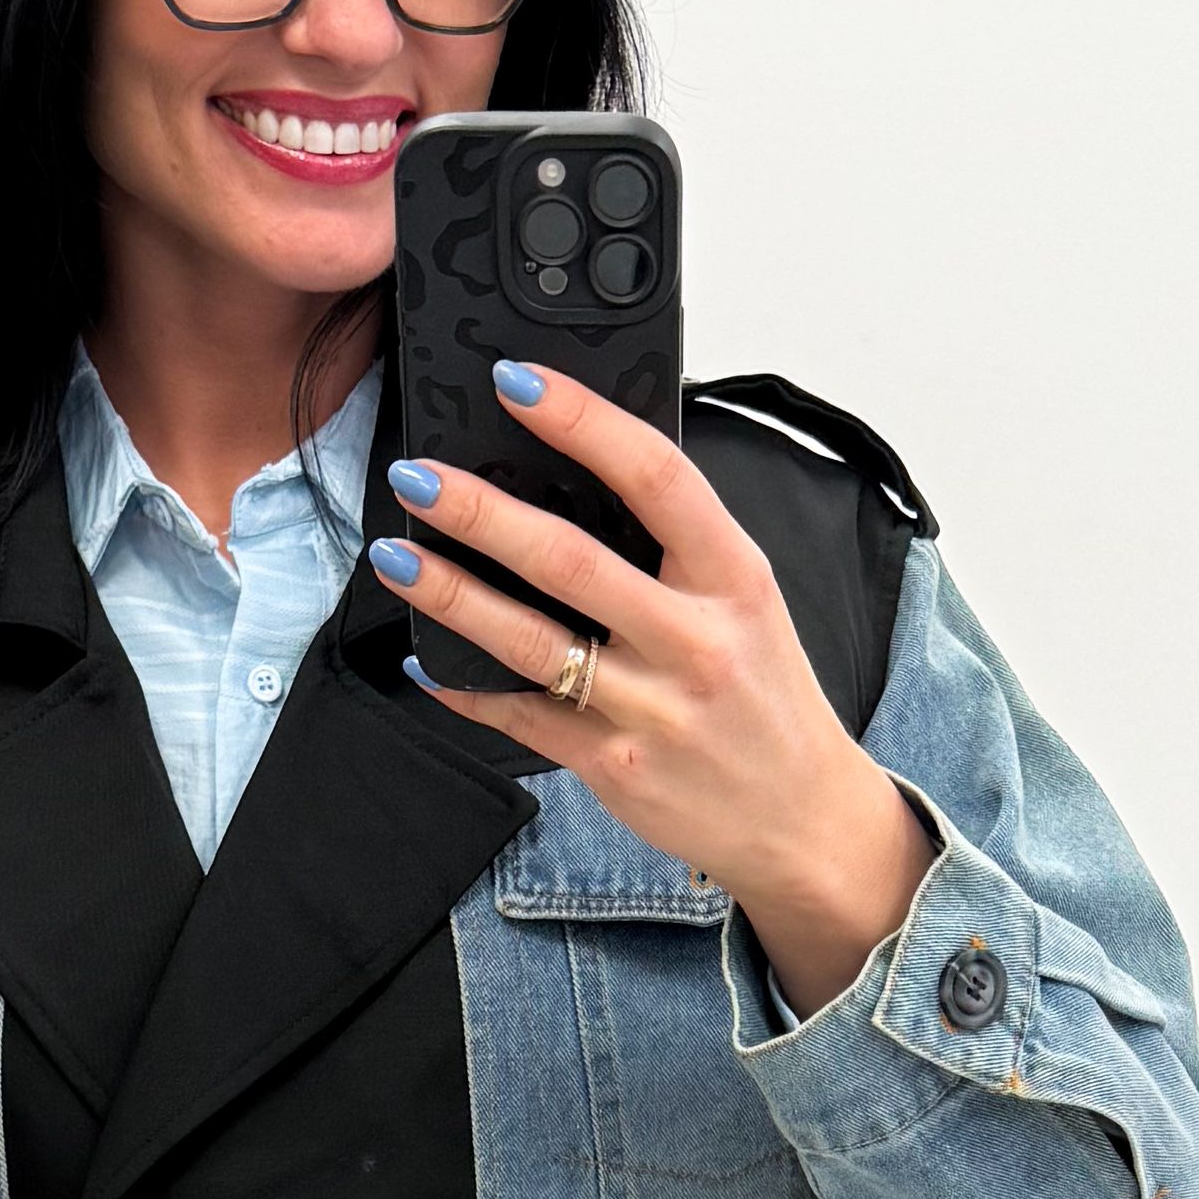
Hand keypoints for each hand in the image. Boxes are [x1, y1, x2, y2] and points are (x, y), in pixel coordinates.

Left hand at [368, 363, 934, 1017]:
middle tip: (419, 474)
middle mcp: (694, 641)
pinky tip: (426, 659)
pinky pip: (519, 718)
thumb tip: (579, 472)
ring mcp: (650, 709)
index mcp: (734, 579)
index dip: (581, 420)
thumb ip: (679, 545)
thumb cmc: (767, 695)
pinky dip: (464, 686)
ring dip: (451, 595)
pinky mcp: (612, 765)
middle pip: (571, 561)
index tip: (517, 382)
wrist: (803, 816)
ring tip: (396, 555)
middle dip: (481, 512)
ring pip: (529, 642)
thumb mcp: (749, 602)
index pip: (655, 477)